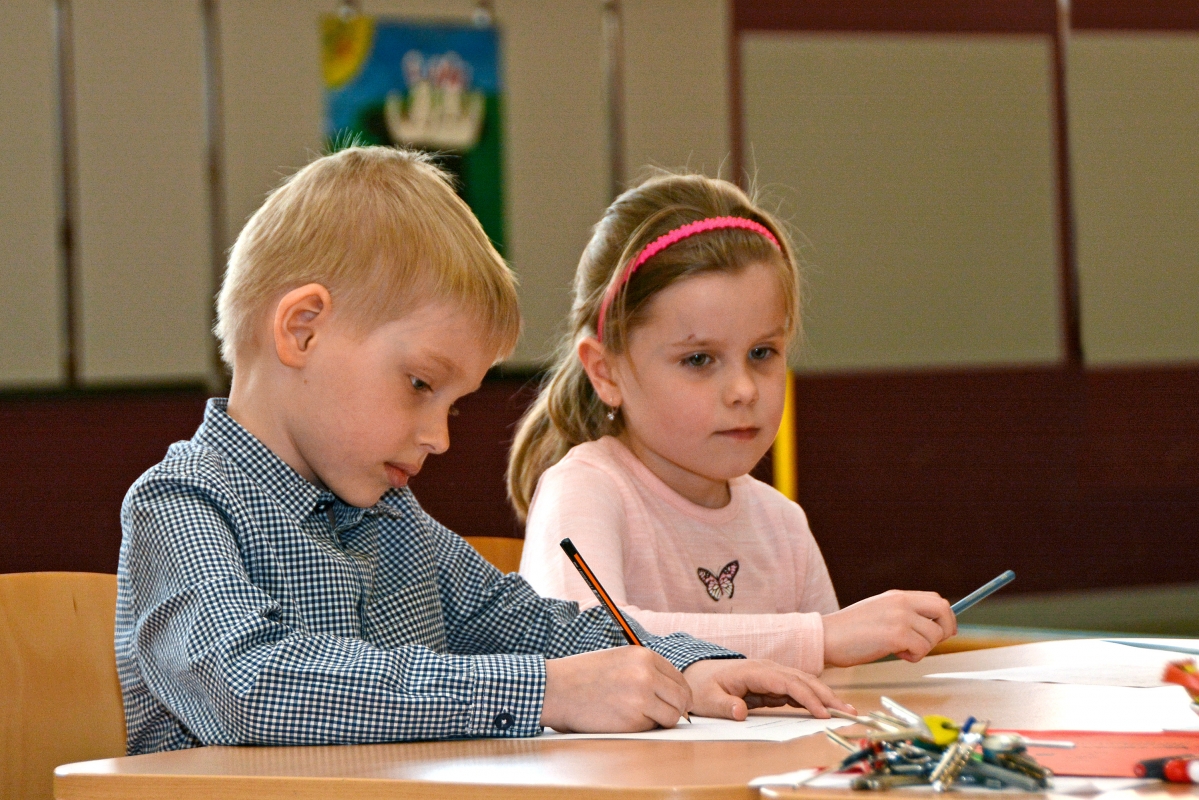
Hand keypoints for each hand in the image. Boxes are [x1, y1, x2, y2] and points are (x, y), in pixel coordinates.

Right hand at [541, 646, 691, 731]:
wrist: (557, 689)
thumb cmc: (584, 675)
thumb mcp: (619, 659)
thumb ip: (645, 669)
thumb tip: (673, 691)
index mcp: (643, 656)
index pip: (679, 678)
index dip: (680, 693)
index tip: (677, 701)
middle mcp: (646, 675)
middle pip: (682, 697)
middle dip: (678, 708)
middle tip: (668, 715)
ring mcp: (640, 698)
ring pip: (672, 716)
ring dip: (662, 720)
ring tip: (642, 717)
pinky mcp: (632, 721)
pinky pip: (651, 728)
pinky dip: (643, 728)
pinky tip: (624, 720)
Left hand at [681, 658, 854, 720]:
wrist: (695, 675)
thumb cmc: (701, 686)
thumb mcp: (708, 699)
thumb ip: (725, 706)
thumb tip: (741, 713)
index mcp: (754, 671)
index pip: (788, 682)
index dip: (808, 697)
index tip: (823, 713)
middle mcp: (767, 669)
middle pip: (803, 680)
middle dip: (827, 695)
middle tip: (849, 712)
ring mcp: (771, 675)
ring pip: (804, 683)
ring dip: (825, 696)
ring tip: (846, 711)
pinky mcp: (772, 684)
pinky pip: (797, 690)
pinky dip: (813, 699)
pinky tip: (827, 710)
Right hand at [822, 590, 956, 666]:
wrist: (827, 637)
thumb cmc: (849, 630)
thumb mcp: (879, 611)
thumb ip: (902, 613)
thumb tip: (929, 626)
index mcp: (897, 596)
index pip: (936, 599)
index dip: (945, 617)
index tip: (943, 631)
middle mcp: (901, 603)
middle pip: (943, 610)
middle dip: (945, 629)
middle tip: (932, 643)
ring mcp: (900, 617)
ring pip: (934, 635)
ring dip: (923, 648)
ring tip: (901, 650)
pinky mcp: (896, 635)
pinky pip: (922, 649)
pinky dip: (913, 657)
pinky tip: (896, 654)